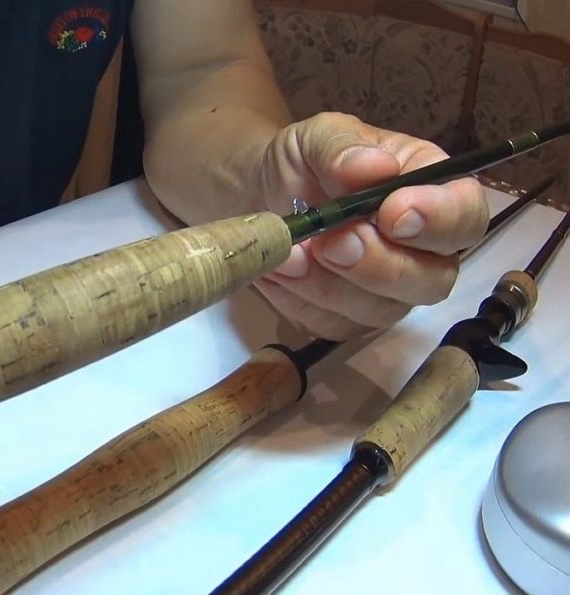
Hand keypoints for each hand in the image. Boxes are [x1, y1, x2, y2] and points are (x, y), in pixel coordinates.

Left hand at [255, 112, 489, 338]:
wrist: (260, 194)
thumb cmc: (306, 162)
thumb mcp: (317, 137)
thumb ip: (342, 148)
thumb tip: (374, 166)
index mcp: (432, 194)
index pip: (466, 218)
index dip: (439, 221)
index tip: (392, 213)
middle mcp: (423, 252)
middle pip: (432, 280)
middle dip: (381, 266)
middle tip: (332, 243)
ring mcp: (387, 293)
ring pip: (378, 310)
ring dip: (327, 286)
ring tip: (288, 254)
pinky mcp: (346, 319)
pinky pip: (332, 325)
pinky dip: (298, 300)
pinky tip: (277, 271)